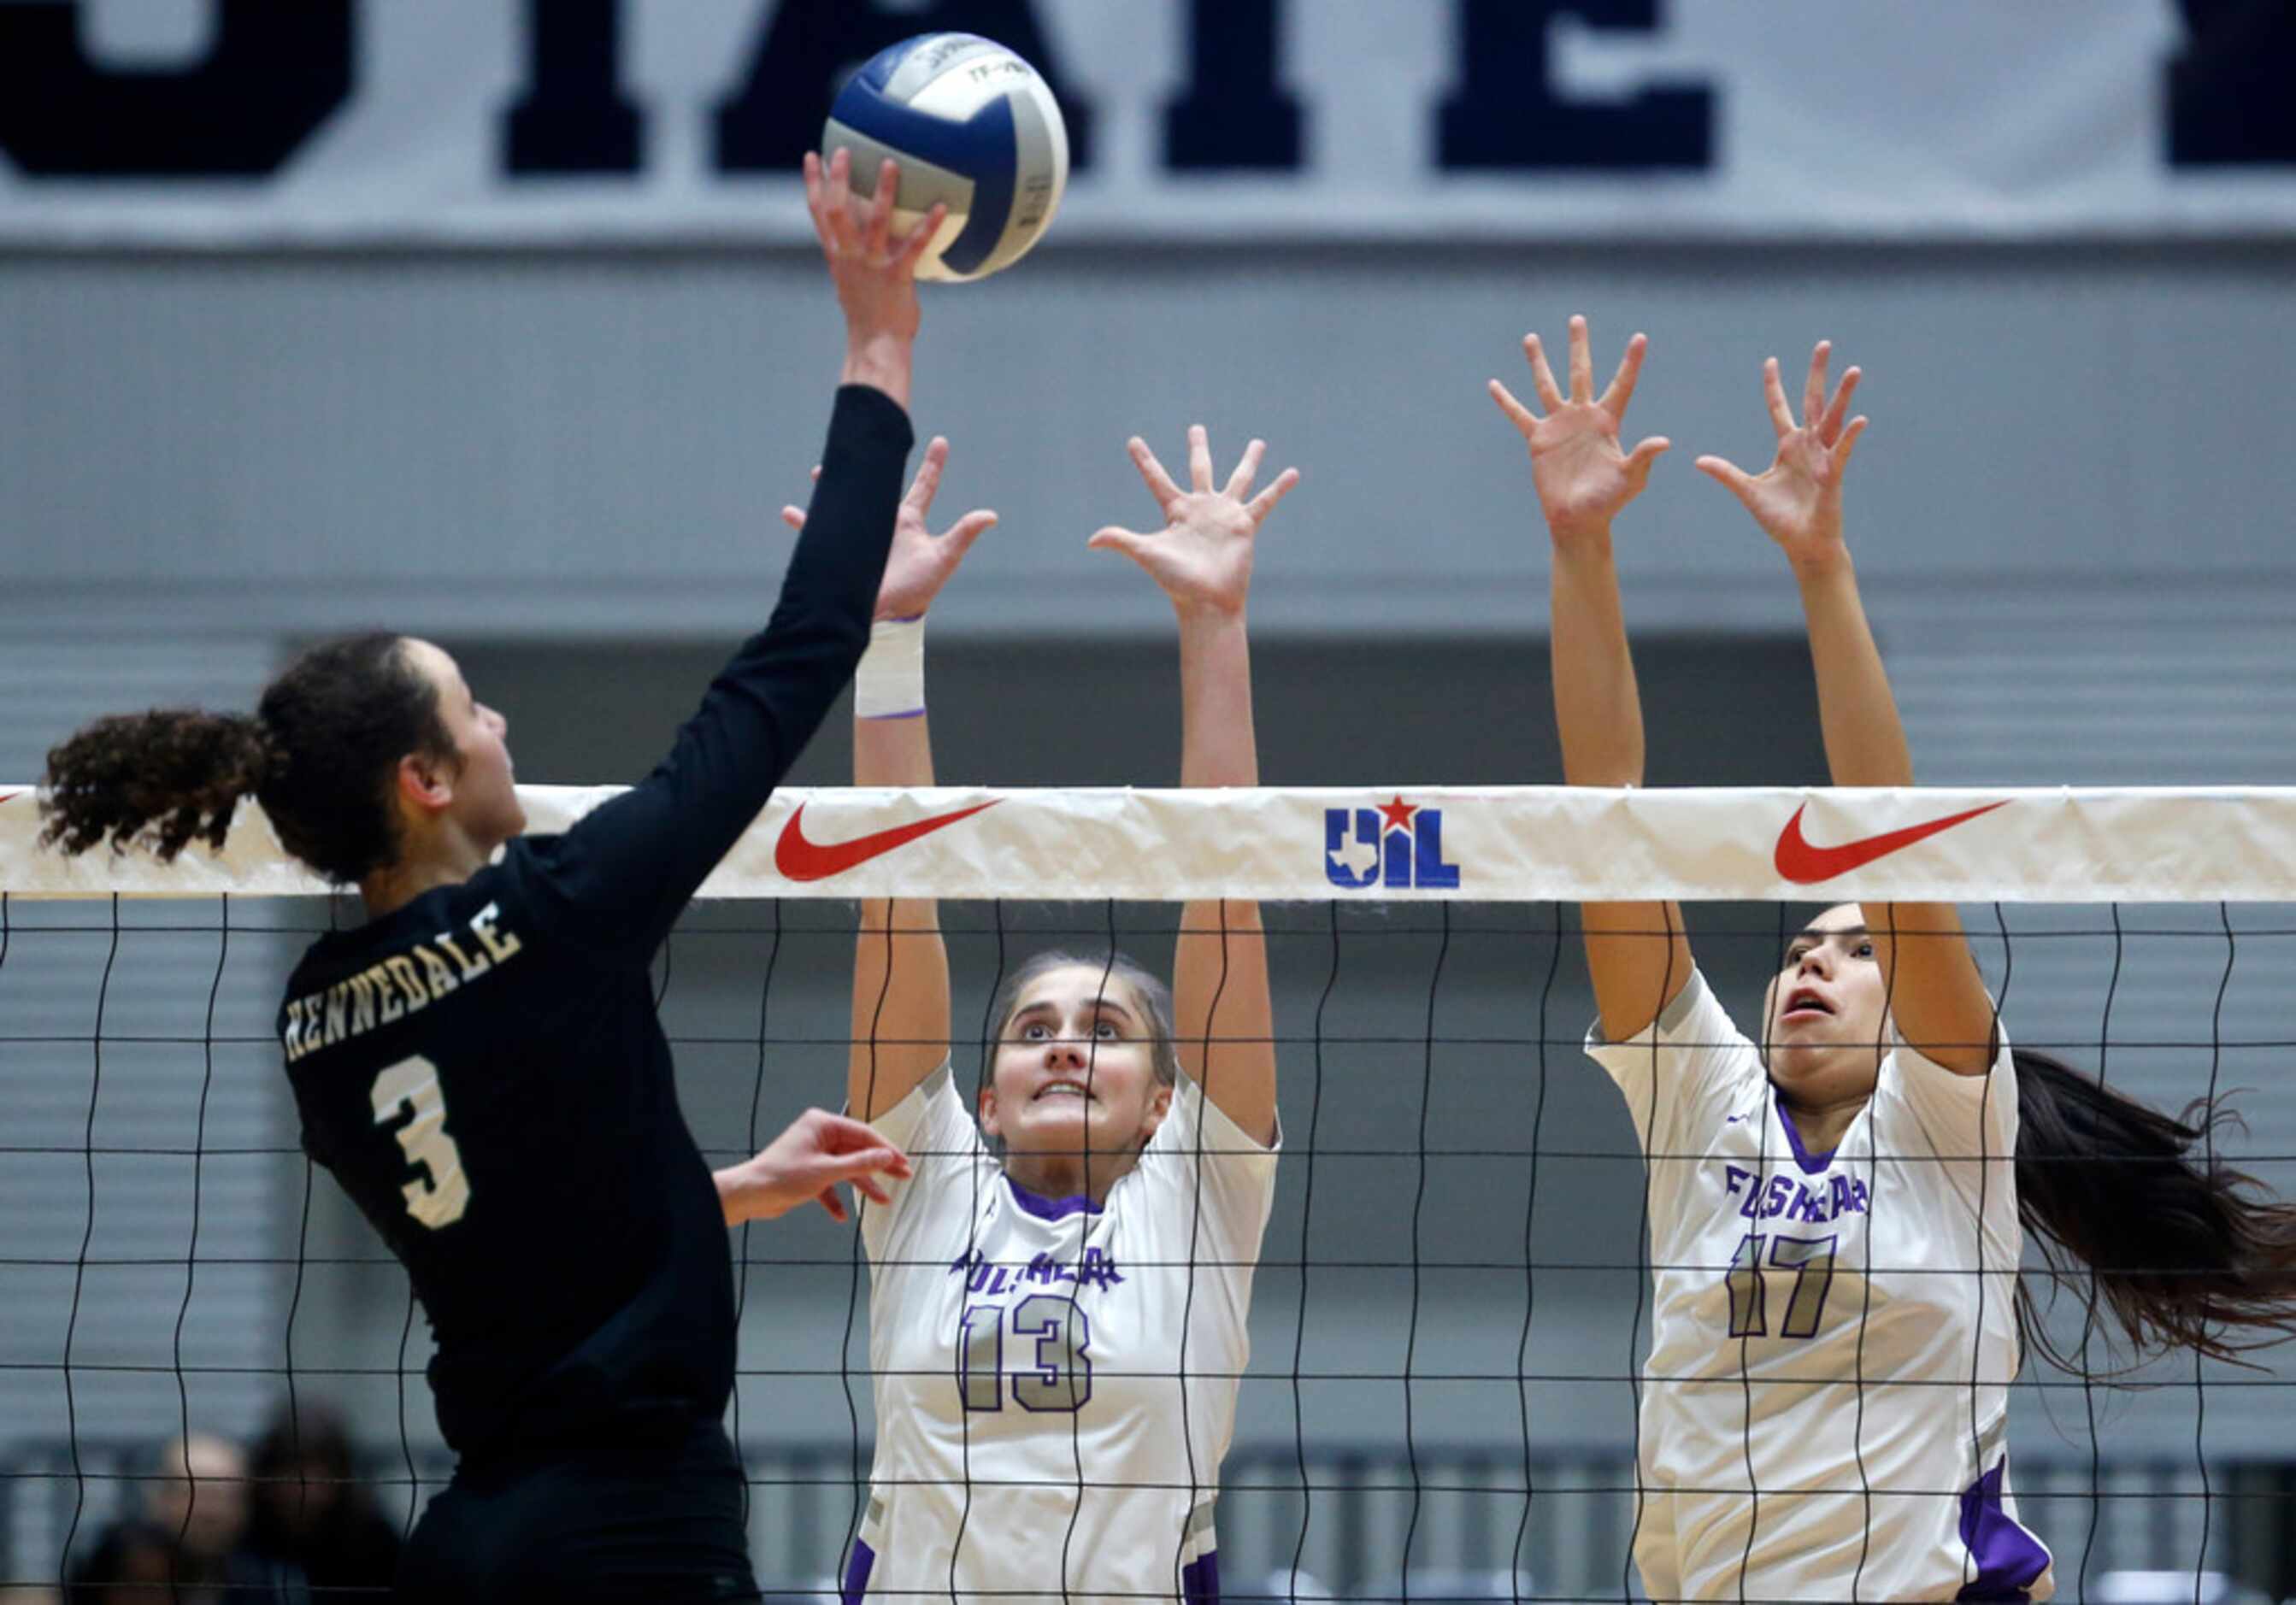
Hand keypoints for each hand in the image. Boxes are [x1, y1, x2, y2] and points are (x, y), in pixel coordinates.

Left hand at [720, 1108, 912, 1225]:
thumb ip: (860, 1164)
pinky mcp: (808, 1173)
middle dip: (879, 1166)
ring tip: (883, 1200)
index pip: (863, 1133)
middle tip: (903, 1175)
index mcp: (822, 1124)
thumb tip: (886, 1156)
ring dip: (862, 1185)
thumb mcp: (827, 1171)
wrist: (748, 1195)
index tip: (903, 1162)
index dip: (885, 1149)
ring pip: (846, 1169)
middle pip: (857, 1151)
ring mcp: (814, 1155)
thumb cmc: (781, 1176)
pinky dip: (836, 1198)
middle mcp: (819, 1136)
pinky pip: (830, 1184)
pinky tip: (841, 1215)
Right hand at [784, 436, 996, 619]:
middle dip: (870, 465)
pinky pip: (819, 532)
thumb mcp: (943, 560)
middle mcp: (885, 522)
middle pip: (876, 485)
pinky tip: (791, 512)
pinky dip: (805, 523)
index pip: (924, 486)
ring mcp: (862, 535)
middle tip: (865, 441)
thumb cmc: (919, 590)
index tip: (940, 441)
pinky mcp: (843, 550)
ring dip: (832, 488)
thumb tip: (991, 515)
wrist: (888, 618)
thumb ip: (963, 535)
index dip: (933, 464)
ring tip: (819, 471)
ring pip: (845, 503)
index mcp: (909, 521)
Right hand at [805, 148, 944, 365]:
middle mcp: (850, 256)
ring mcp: (873, 265)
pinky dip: (928, 224)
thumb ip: (854, 256)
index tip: (812, 156)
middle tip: (843, 150)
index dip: (813, 183)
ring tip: (890, 164)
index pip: (817, 213)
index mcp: (837, 255)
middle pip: (837, 209)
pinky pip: (915, 245)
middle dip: (838, 178)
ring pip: (875, 221)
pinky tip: (941, 206)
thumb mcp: (851, 281)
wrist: (875, 345)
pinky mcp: (896, 276)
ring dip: (883, 191)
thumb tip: (863, 238)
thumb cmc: (867, 314)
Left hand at [1087, 425, 1299, 617]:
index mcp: (1175, 511)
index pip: (1157, 479)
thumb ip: (1122, 540)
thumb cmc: (1176, 581)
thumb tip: (1091, 539)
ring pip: (1238, 479)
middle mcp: (1201, 508)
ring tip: (1259, 442)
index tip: (1133, 441)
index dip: (1144, 461)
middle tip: (1196, 428)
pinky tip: (1293, 473)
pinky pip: (1265, 501)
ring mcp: (1224, 514)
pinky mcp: (1245, 524)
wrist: (1207, 601)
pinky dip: (1279, 488)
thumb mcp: (1147, 553)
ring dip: (1249, 460)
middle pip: (1199, 468)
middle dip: (1198, 448)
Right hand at [1490, 315, 1669, 546]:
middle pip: (1580, 373)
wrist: (1578, 519)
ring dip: (1540, 361)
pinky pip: (1519, 415)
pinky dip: (1506, 401)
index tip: (1640, 337)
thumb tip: (1664, 442)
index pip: (1621, 384)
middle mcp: (1583, 416)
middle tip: (1577, 319)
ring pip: (1547, 385)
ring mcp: (1559, 425)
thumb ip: (1643, 457)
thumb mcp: (1630, 479)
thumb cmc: (1608, 502)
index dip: (1631, 362)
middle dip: (1579, 346)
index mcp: (1608, 421)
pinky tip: (1494, 384)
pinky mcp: (1539, 439)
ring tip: (1531, 337)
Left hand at [1695, 342, 1867, 577]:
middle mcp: (1807, 446)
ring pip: (1832, 419)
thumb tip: (1698, 460)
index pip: (1779, 407)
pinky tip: (1859, 419)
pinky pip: (1842, 451)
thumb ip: (1726, 473)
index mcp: (1787, 446)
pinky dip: (1849, 436)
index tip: (1771, 360)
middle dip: (1816, 373)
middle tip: (1823, 344)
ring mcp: (1823, 457)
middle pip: (1811, 401)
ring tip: (1853, 370)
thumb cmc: (1779, 519)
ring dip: (1842, 395)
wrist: (1802, 544)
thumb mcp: (1748, 491)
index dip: (1774, 385)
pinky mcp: (1833, 474)